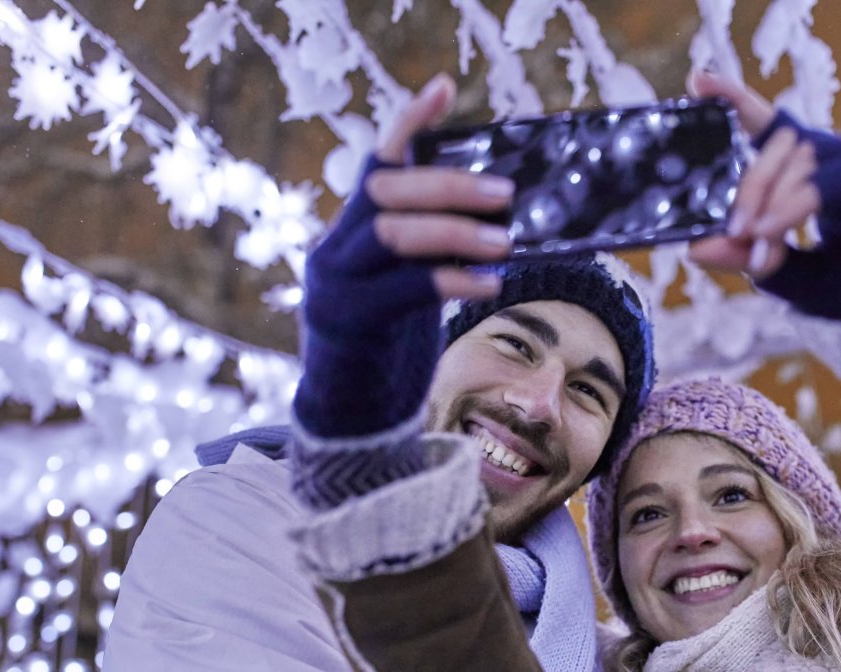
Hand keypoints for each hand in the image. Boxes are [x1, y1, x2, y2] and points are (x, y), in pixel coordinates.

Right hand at [295, 73, 514, 438]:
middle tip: (505, 192)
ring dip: (456, 231)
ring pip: (393, 233)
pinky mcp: (348, 323)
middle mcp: (334, 248)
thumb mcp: (406, 284)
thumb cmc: (390, 343)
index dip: (407, 124)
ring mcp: (334, 284)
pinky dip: (451, 280)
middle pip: (386, 190)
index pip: (376, 163)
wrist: (349, 413)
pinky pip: (403, 290)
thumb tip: (496, 215)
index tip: (442, 88)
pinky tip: (488, 284)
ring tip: (506, 240)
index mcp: (349, 231)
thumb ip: (429, 249)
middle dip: (448, 185)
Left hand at [681, 74, 840, 321]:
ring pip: (804, 159)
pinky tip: (770, 229)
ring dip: (769, 200)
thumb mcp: (800, 281)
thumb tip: (693, 245)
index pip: (779, 132)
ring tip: (754, 239)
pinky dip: (796, 205)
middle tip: (729, 229)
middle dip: (748, 185)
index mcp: (827, 179)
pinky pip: (835, 181)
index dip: (740, 103)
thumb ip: (751, 259)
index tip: (698, 83)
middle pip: (782, 145)